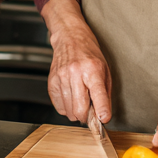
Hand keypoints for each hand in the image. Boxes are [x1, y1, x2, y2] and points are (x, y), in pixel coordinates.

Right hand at [42, 0, 112, 124]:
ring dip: (76, 113)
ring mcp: (61, 77)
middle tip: (91, 113)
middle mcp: (75, 73)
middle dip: (87, 117)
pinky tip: (71, 98)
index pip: (98, 95)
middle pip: (80, 109)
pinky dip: (66, 108)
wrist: (70, 38)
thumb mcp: (105, 70)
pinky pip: (59, 106)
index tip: (104, 119)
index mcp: (92, 69)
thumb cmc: (90, 53)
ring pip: (69, 111)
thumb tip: (102, 115)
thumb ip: (104, 93)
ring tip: (81, 101)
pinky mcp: (52, 81)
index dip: (102, 110)